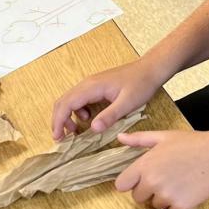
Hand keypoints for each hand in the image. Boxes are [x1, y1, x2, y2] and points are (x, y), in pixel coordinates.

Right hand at [50, 58, 165, 140]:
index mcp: (92, 87)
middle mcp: (87, 84)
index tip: (57, 137)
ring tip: (75, 131)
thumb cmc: (140, 84)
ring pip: (70, 99)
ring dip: (67, 116)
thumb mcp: (127, 103)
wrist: (150, 69)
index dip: (59, 121)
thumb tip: (93, 128)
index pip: (66, 104)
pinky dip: (77, 111)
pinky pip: (79, 98)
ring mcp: (91, 84)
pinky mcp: (96, 86)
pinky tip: (88, 118)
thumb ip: (110, 115)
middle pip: (63, 101)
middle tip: (61, 138)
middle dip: (59, 120)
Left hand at [114, 130, 208, 208]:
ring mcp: (166, 196)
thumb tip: (120, 138)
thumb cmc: (192, 143)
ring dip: (163, 198)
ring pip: (155, 206)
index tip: (141, 178)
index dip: (131, 182)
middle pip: (138, 198)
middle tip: (165, 177)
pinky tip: (187, 191)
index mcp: (144, 165)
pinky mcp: (180, 207)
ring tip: (179, 182)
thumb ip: (139, 139)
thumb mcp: (164, 136)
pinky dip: (177, 206)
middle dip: (148, 191)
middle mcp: (152, 183)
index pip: (121, 185)